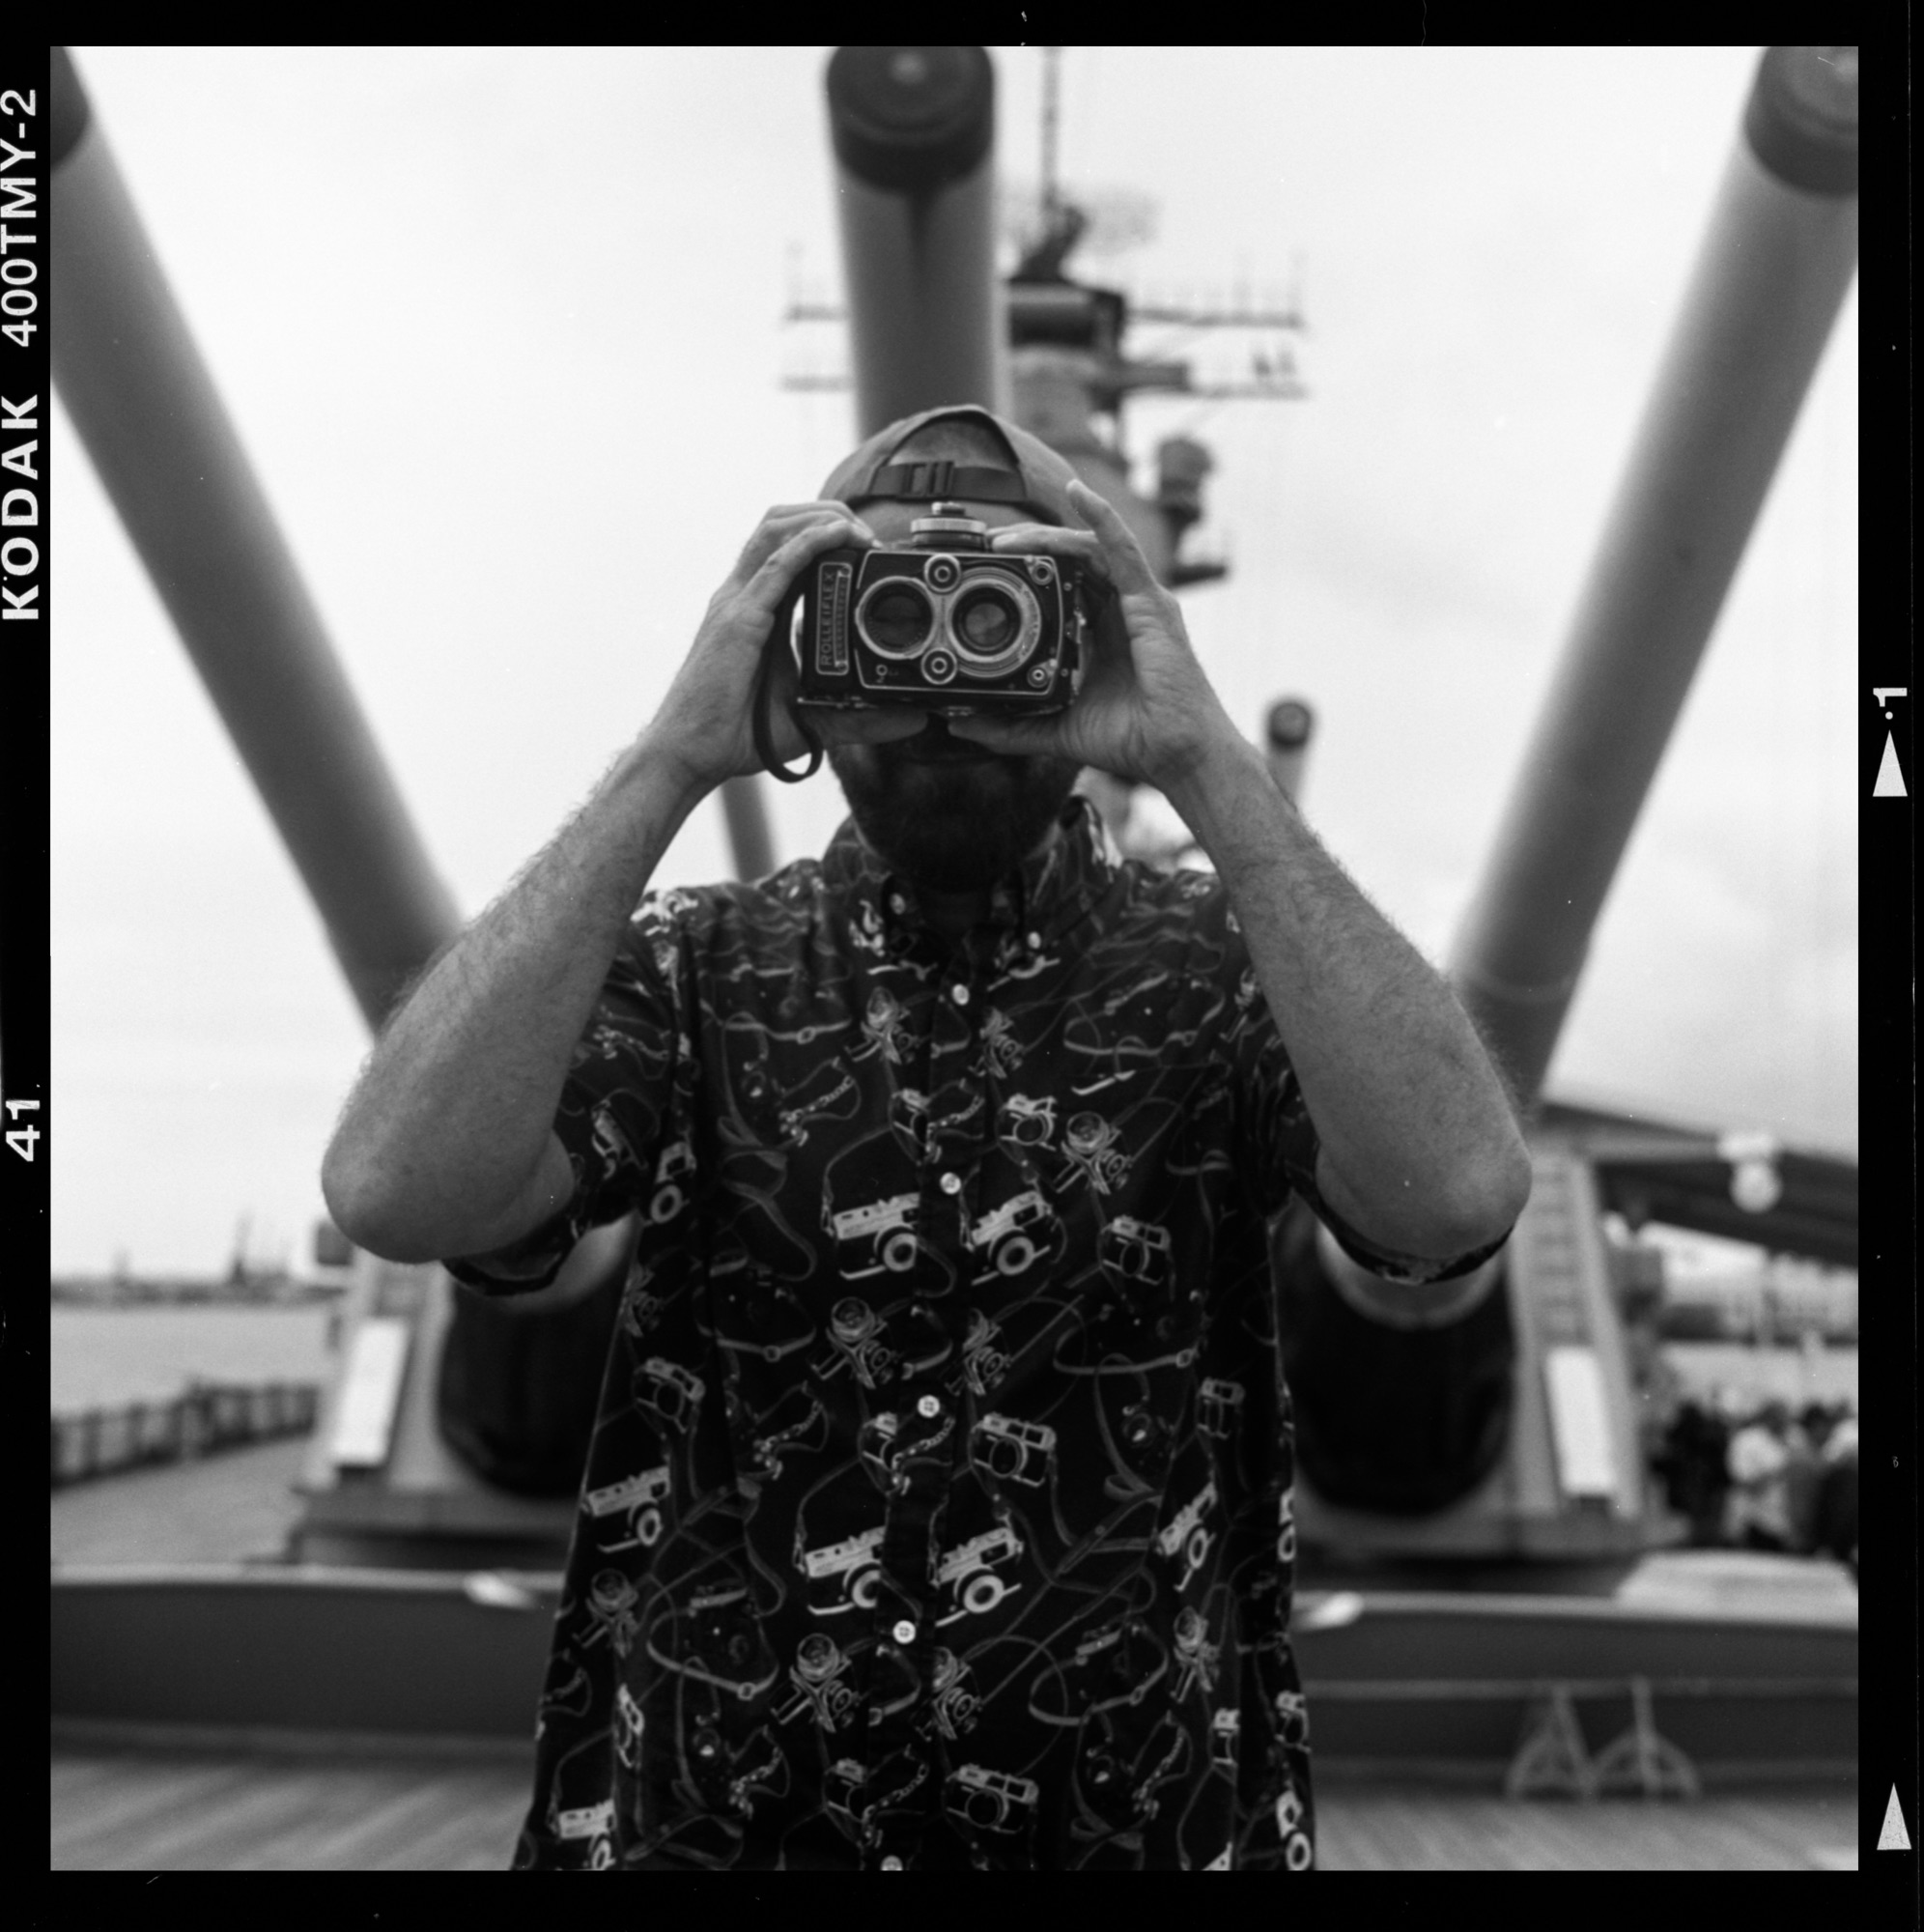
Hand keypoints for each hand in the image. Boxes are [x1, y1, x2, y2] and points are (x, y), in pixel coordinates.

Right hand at [647, 503, 928, 790]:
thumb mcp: (811, 719)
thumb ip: (859, 717)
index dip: (827, 538)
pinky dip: (809, 542)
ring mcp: (738, 602)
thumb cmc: (736, 734)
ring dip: (821, 517)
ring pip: (776, 529)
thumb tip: (911, 720)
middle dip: (827, 513)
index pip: (789, 550)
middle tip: (870, 534)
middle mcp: (744, 597)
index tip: (869, 552)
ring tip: (859, 529)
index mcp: (756, 610)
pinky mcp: (738, 618)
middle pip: (781, 525)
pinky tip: (838, 536)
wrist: (691, 753)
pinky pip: (776, 564)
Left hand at [948, 478, 1239, 789]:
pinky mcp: (1151, 602)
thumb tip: (961, 724)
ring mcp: (1139, 602)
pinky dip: (1102, 518)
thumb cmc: (1133, 742)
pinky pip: (1123, 548)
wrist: (1176, 756)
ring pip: (1088, 550)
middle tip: (987, 547)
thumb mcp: (1056, 729)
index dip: (1026, 573)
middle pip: (1070, 562)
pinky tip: (1079, 492)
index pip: (1060, 587)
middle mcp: (1121, 610)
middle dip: (1028, 548)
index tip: (985, 570)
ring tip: (1008, 538)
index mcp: (1101, 633)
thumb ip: (1011, 727)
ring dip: (1047, 536)